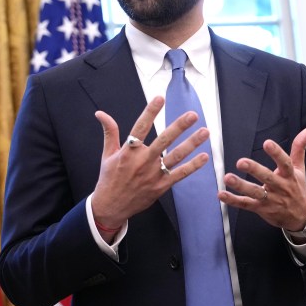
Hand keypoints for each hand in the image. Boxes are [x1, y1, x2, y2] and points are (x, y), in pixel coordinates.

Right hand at [91, 97, 210, 231]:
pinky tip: (204, 156)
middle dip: (179, 126)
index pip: (140, 127)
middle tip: (192, 114)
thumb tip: (100, 114)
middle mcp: (142, 161)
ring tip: (205, 132)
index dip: (150, 112)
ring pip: (176, 156)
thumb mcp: (107, 154)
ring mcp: (153, 174)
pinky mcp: (161, 186)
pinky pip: (180, 174)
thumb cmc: (109, 178)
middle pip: (163, 140)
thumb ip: (110, 132)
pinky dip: (193, 166)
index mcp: (128, 151)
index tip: (160, 98)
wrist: (111, 206)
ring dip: (191, 143)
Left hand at [220, 127, 305, 230]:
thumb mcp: (300, 168)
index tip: (267, 142)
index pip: (285, 163)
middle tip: (241, 162)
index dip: (277, 153)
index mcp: (289, 176)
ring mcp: (270, 199)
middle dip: (254, 170)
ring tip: (227, 178)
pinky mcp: (261, 209)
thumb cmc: (298, 189)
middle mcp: (280, 187)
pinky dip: (233, 200)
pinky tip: (221, 194)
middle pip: (267, 178)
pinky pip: (246, 204)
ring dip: (241, 186)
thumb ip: (299, 148)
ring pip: (255, 192)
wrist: (302, 217)